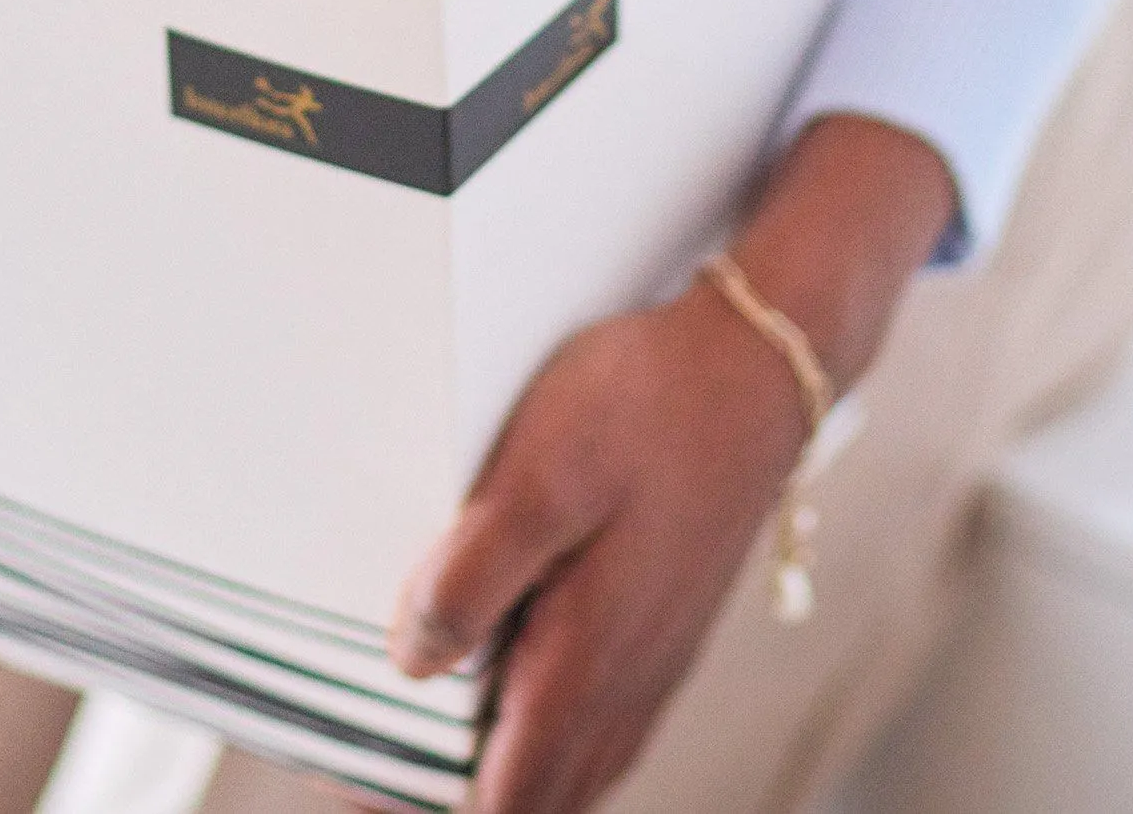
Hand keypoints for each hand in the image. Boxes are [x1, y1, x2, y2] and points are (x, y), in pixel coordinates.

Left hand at [388, 117, 957, 813]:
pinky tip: (534, 700)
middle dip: (474, 796)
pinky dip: (562, 738)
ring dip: (520, 774)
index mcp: (586, 660)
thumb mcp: (538, 475)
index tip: (374, 792)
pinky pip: (613, 720)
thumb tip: (413, 661)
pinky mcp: (673, 619)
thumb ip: (472, 577)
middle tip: (394, 777)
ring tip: (449, 750)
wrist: (758, 363)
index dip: (432, 802)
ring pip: (584, 764)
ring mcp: (659, 654)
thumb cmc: (646, 406)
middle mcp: (630, 678)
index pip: (505, 796)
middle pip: (545, 794)